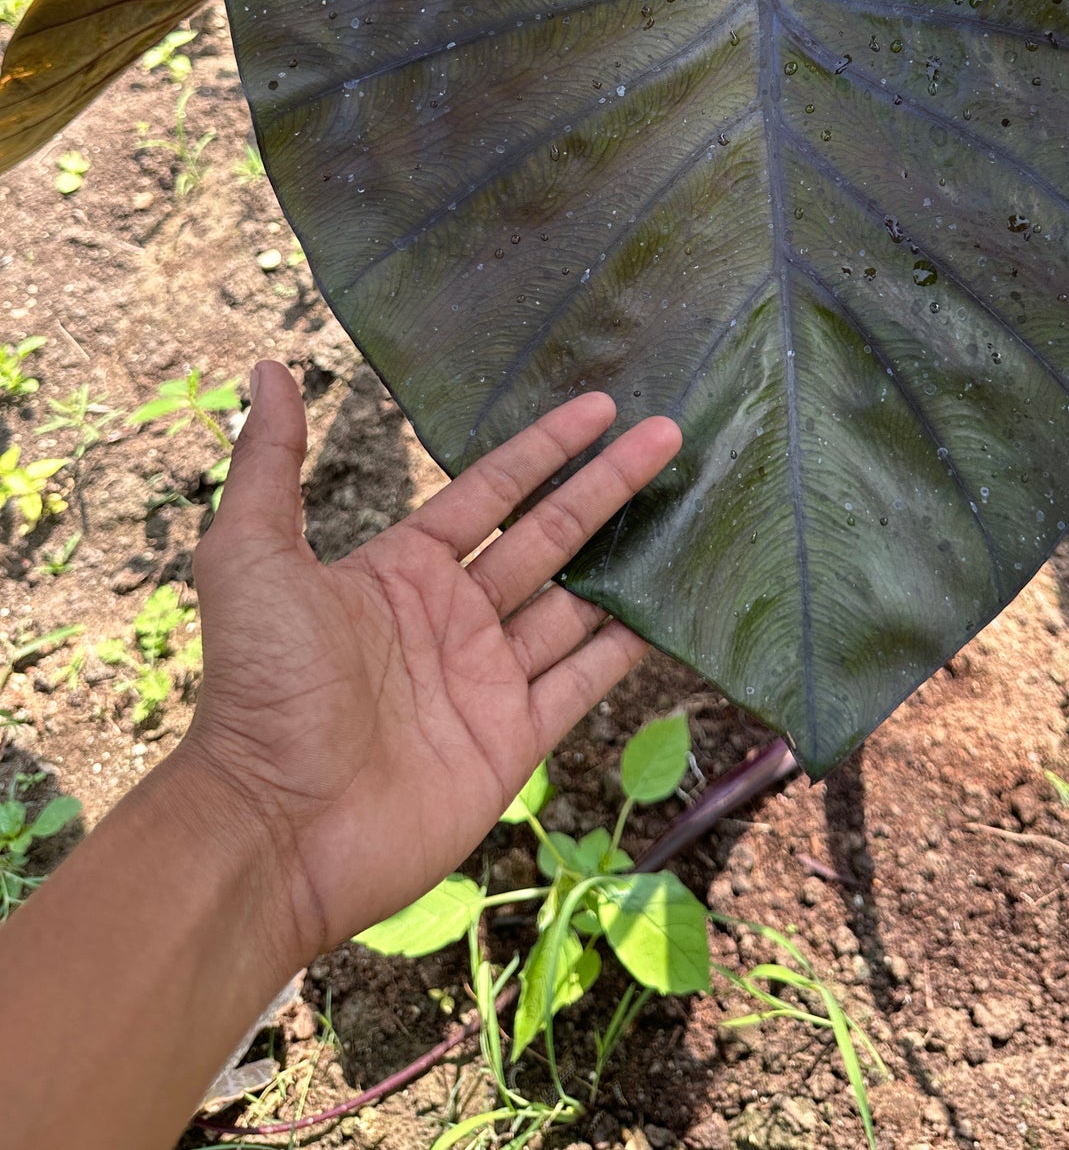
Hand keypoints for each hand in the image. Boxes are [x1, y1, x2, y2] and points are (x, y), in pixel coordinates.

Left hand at [183, 362, 680, 970]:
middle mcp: (454, 617)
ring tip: (688, 512)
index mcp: (402, 571)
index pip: (492, 490)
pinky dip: (627, 649)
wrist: (274, 827)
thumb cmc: (260, 687)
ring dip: (627, 560)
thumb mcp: (250, 557)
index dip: (546, 448)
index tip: (602, 407)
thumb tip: (269, 370)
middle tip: (668, 434)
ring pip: (577, 603)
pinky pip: (583, 682)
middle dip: (608, 484)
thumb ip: (270, 465)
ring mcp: (488, 679)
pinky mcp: (513, 740)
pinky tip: (670, 612)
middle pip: (550, 534)